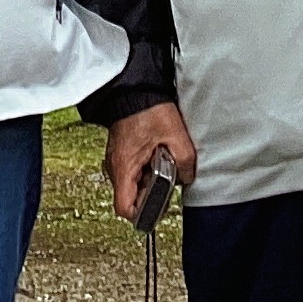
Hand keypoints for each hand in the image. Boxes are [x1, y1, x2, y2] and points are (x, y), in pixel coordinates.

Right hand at [103, 100, 197, 223]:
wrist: (135, 88)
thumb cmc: (148, 108)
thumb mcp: (176, 135)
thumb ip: (185, 162)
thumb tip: (186, 177)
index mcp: (124, 167)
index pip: (124, 208)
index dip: (143, 213)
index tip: (158, 205)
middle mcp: (116, 166)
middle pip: (130, 197)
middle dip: (151, 193)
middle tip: (166, 177)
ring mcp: (117, 159)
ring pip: (133, 185)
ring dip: (150, 180)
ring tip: (162, 162)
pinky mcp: (122, 153)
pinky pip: (133, 171)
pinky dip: (146, 169)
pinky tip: (157, 155)